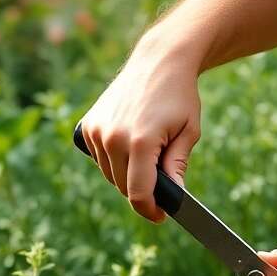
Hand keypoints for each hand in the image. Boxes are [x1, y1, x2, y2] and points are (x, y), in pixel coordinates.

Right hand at [77, 45, 201, 222]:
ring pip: (110, 175)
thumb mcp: (188, 131)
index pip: (139, 194)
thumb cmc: (179, 96)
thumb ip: (178, 166)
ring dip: (126, 176)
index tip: (161, 216)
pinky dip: (113, 161)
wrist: (158, 60)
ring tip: (147, 160)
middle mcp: (113, 137)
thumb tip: (174, 197)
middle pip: (123, 187)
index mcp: (140, 141)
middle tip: (162, 187)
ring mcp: (97, 131)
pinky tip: (129, 147)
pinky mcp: (88, 125)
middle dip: (142, 193)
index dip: (150, 211)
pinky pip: (100, 158)